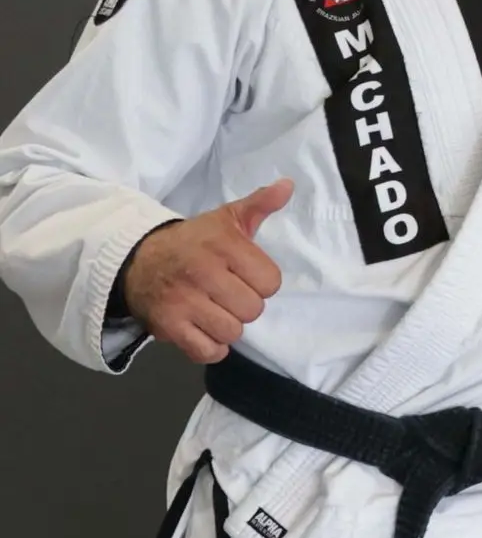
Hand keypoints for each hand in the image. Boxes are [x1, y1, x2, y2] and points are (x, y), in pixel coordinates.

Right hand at [121, 179, 292, 364]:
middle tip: (228, 294)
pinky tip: (205, 331)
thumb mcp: (226, 218)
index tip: (245, 276)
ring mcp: (183, 301)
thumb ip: (259, 204)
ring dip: (228, 327)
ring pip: (232, 332)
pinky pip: (207, 351)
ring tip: (215, 311)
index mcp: (223, 245)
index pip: (270, 282)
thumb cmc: (193, 242)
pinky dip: (211, 347)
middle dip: (244, 305)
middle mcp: (203, 272)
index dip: (261, 282)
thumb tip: (288, 185)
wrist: (137, 260)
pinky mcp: (167, 326)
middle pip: (253, 310)